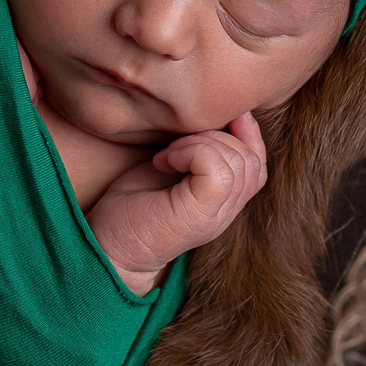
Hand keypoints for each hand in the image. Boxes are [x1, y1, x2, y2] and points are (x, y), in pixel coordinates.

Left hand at [87, 109, 268, 293]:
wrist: (107, 249)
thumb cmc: (131, 209)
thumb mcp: (168, 170)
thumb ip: (195, 151)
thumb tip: (212, 115)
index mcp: (223, 201)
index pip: (258, 164)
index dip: (248, 134)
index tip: (217, 119)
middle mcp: (226, 211)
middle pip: (250, 159)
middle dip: (216, 135)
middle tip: (174, 145)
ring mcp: (215, 215)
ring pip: (236, 160)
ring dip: (198, 142)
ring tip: (167, 156)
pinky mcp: (197, 215)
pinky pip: (216, 168)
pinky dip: (189, 151)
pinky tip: (163, 161)